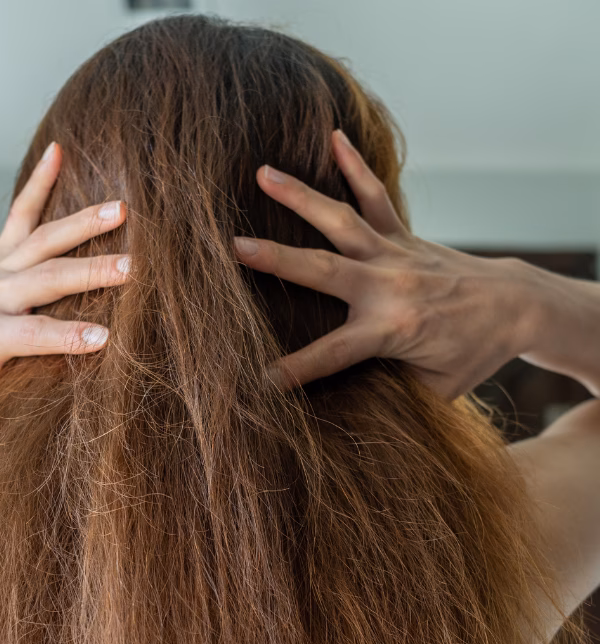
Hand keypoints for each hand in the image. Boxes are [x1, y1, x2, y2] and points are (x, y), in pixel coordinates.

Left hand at [0, 141, 128, 412]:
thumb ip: (26, 387)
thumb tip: (79, 384)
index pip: (34, 336)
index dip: (68, 338)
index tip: (106, 339)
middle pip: (46, 280)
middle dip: (90, 273)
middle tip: (132, 267)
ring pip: (43, 241)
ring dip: (83, 224)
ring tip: (121, 211)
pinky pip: (21, 213)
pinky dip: (39, 181)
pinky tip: (59, 151)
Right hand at [233, 130, 543, 398]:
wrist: (514, 308)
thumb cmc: (471, 355)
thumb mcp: (433, 390)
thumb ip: (388, 389)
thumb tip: (344, 401)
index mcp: (393, 329)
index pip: (332, 354)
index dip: (294, 370)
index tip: (259, 380)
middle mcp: (389, 286)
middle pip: (323, 269)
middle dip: (277, 260)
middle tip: (235, 247)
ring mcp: (396, 255)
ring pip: (342, 220)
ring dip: (300, 196)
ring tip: (263, 174)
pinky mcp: (404, 237)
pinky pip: (377, 197)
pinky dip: (355, 166)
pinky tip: (335, 137)